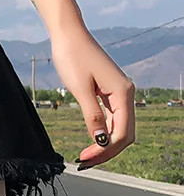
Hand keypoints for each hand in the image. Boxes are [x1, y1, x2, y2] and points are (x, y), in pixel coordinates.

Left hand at [50, 24, 135, 169]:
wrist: (68, 33)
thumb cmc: (72, 56)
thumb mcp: (79, 88)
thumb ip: (92, 115)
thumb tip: (101, 141)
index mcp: (123, 93)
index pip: (122, 133)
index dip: (106, 150)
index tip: (85, 159)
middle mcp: (126, 93)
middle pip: (125, 133)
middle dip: (107, 151)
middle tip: (84, 162)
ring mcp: (119, 91)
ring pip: (120, 126)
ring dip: (106, 143)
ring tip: (87, 156)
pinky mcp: (109, 89)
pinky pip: (112, 116)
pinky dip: (104, 130)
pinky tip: (92, 139)